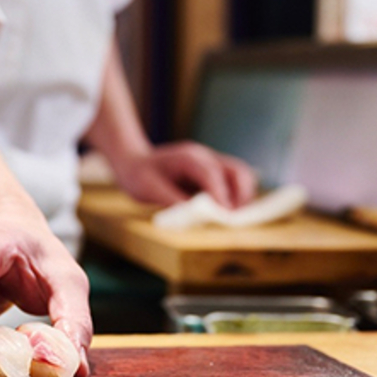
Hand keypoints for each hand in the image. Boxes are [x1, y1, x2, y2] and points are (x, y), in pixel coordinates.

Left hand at [113, 141, 257, 208]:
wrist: (134, 162)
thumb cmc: (139, 176)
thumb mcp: (148, 189)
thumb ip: (172, 200)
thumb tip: (195, 215)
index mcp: (187, 158)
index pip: (211, 173)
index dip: (220, 195)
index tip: (225, 216)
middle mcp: (204, 157)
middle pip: (237, 170)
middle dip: (240, 195)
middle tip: (232, 218)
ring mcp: (211, 162)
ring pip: (241, 174)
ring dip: (243, 196)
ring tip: (233, 218)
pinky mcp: (213, 173)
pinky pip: (234, 182)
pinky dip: (237, 197)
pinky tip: (228, 213)